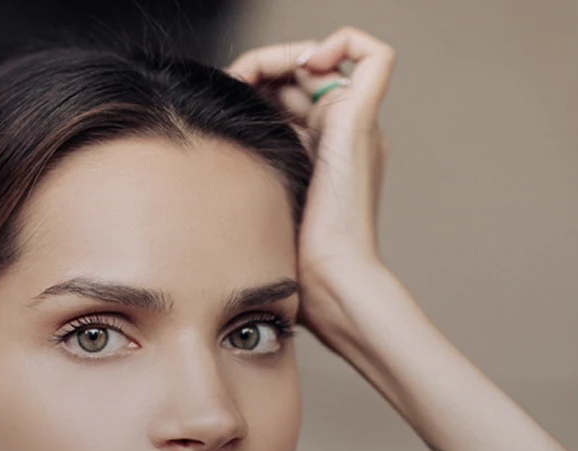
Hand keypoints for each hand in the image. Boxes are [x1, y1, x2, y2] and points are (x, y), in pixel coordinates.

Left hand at [226, 26, 396, 342]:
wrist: (327, 280)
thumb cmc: (291, 260)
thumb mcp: (256, 200)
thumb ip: (244, 168)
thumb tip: (206, 146)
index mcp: (317, 152)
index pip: (285, 95)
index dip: (256, 86)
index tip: (227, 99)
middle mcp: (342, 133)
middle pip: (301, 74)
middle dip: (265, 70)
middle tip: (235, 85)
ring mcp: (356, 125)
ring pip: (325, 58)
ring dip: (287, 56)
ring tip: (259, 75)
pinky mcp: (364, 121)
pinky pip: (372, 55)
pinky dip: (343, 42)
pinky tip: (305, 64)